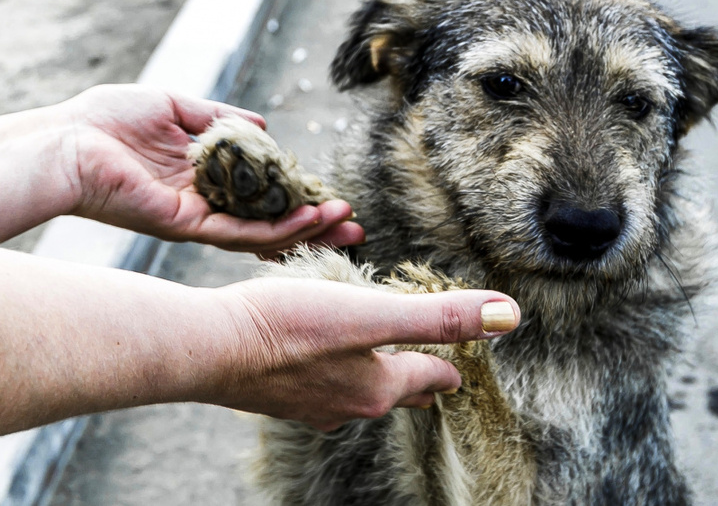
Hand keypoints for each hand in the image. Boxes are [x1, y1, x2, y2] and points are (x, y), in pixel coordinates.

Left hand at [58, 84, 363, 254]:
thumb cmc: (106, 121)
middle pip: (270, 224)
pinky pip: (238, 232)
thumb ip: (218, 118)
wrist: (65, 140)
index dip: (299, 200)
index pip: (262, 197)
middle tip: (355, 230)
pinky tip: (307, 220)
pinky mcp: (184, 226)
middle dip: (314, 229)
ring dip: (305, 230)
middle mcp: (204, 207)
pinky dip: (275, 229)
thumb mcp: (174, 108)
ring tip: (344, 224)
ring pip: (262, 235)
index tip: (334, 199)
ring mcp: (195, 221)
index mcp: (203, 182)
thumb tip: (261, 125)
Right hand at [205, 278, 519, 430]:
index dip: (453, 362)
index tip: (462, 360)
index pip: (433, 375)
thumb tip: (509, 316)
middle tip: (434, 365)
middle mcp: (350, 404)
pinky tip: (323, 364)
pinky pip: (322, 387)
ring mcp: (312, 404)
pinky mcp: (279, 395)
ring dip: (376, 375)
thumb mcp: (373, 313)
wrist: (208, 349)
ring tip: (382, 361)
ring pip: (359, 392)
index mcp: (380, 386)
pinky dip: (336, 373)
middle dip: (419, 377)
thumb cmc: (288, 326)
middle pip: (398, 391)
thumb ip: (439, 316)